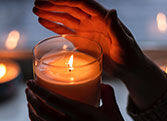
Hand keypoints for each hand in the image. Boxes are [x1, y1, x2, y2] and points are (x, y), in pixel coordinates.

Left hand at [25, 80, 139, 120]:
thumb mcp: (114, 111)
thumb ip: (107, 94)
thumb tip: (101, 84)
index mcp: (81, 114)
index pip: (52, 99)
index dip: (37, 90)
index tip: (30, 82)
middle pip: (41, 111)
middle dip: (31, 99)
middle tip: (28, 91)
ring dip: (31, 114)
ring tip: (30, 106)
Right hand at [33, 0, 166, 109]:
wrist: (128, 68)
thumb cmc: (130, 56)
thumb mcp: (124, 43)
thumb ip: (116, 28)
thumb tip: (112, 11)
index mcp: (102, 18)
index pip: (82, 4)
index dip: (66, 0)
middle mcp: (92, 21)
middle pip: (70, 8)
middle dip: (53, 5)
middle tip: (37, 4)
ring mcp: (85, 30)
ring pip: (65, 18)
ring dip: (50, 14)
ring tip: (36, 10)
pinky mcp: (82, 40)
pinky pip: (65, 31)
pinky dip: (54, 26)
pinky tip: (43, 22)